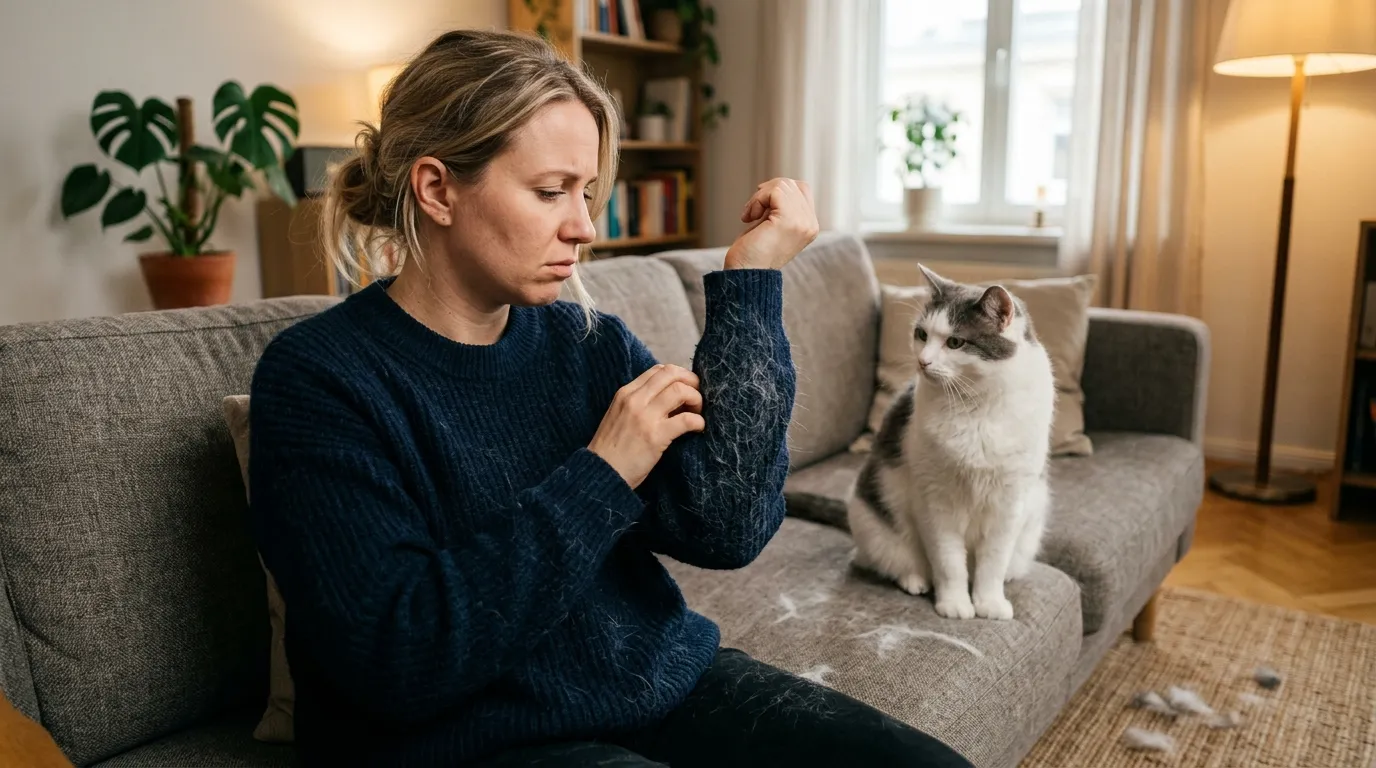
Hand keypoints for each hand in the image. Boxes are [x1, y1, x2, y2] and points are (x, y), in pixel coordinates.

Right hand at [588, 364, 705, 488]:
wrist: (601, 473)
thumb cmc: (611, 449)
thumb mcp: (619, 416)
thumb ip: (638, 403)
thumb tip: (670, 398)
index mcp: (625, 393)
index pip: (658, 370)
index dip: (678, 376)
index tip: (685, 388)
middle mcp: (635, 400)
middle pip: (672, 374)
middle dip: (691, 381)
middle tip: (697, 397)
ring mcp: (645, 417)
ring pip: (681, 391)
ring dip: (696, 400)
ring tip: (697, 414)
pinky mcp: (656, 436)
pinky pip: (686, 420)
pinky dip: (698, 422)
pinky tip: (698, 428)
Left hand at [724, 178, 819, 270]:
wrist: (745, 275)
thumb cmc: (752, 252)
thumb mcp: (773, 223)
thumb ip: (782, 206)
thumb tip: (779, 184)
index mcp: (810, 226)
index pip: (801, 189)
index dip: (777, 191)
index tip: (760, 206)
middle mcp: (810, 224)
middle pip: (791, 184)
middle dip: (766, 192)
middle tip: (752, 212)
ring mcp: (802, 222)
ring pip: (782, 185)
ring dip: (759, 197)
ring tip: (750, 216)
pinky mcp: (789, 220)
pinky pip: (775, 191)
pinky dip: (757, 199)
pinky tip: (749, 217)